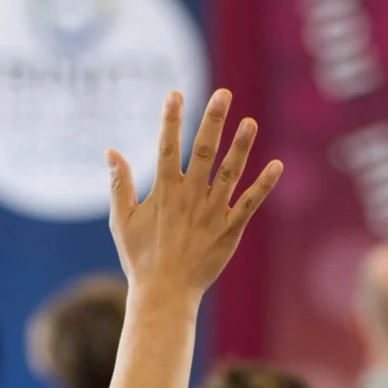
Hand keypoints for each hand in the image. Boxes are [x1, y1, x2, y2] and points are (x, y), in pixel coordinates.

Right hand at [107, 89, 283, 300]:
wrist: (165, 294)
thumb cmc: (140, 258)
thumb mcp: (122, 221)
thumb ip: (119, 184)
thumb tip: (110, 150)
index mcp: (164, 192)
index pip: (167, 147)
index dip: (171, 119)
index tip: (176, 93)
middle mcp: (190, 198)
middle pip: (203, 151)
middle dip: (213, 120)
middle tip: (223, 93)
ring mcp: (212, 213)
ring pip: (229, 173)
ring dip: (241, 147)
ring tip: (250, 122)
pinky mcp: (230, 231)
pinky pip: (249, 204)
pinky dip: (263, 186)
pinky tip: (276, 166)